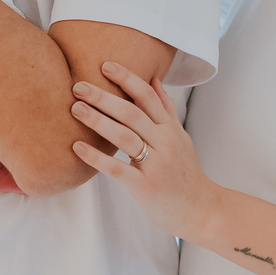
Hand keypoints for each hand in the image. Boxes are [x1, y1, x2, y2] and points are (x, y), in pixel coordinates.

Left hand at [70, 62, 220, 238]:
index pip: (148, 96)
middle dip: (104, 97)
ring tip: (76, 109)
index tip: (104, 65)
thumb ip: (166, 109)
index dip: (127, 78)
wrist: (199, 209)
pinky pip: (118, 169)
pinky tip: (77, 147)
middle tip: (78, 86)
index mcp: (170, 128)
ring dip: (98, 121)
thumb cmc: (185, 173)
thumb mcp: (180, 137)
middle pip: (132, 112)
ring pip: (125, 136)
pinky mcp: (146, 186)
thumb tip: (155, 79)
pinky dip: (96, 157)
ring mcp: (156, 164)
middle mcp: (165, 142)